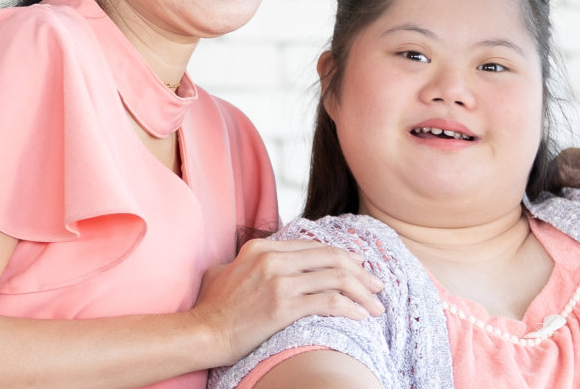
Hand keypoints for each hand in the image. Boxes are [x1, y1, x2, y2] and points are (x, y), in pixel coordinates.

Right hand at [187, 238, 385, 365]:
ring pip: (336, 278)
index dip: (344, 259)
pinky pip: (329, 301)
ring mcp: (278, 281)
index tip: (359, 272)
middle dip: (361, 273)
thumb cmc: (211, 308)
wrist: (202, 333)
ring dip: (363, 292)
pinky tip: (360, 317)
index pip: (316, 246)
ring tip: (376, 306)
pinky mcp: (283, 306)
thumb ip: (247, 262)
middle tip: (377, 287)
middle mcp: (273, 258)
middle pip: (332, 257)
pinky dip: (350, 308)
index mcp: (262, 247)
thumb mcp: (225, 271)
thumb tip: (257, 262)